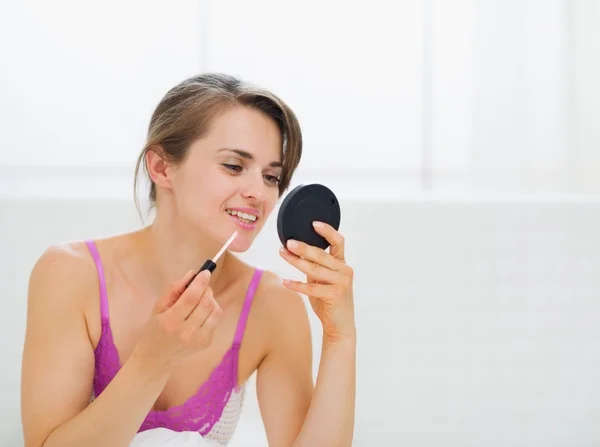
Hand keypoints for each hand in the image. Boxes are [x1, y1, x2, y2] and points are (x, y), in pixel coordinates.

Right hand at [131, 269, 222, 372]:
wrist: (156, 360)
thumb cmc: (154, 330)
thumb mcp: (158, 308)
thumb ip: (174, 290)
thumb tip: (192, 273)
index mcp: (171, 321)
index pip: (191, 297)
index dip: (200, 282)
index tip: (205, 272)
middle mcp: (187, 332)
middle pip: (206, 303)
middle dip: (206, 290)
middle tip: (200, 287)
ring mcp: (199, 340)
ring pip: (215, 311)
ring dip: (210, 300)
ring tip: (200, 301)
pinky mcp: (207, 343)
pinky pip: (215, 320)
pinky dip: (210, 312)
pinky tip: (199, 316)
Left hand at [279, 221, 354, 342]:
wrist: (340, 326)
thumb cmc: (330, 300)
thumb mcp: (324, 280)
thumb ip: (316, 266)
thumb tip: (297, 251)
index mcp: (342, 264)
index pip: (338, 242)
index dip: (327, 231)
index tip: (313, 223)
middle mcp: (344, 271)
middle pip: (321, 255)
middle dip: (303, 247)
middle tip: (288, 242)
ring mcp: (341, 283)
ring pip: (315, 269)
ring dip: (296, 262)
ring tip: (282, 254)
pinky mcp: (335, 295)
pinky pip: (311, 288)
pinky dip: (297, 285)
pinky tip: (285, 281)